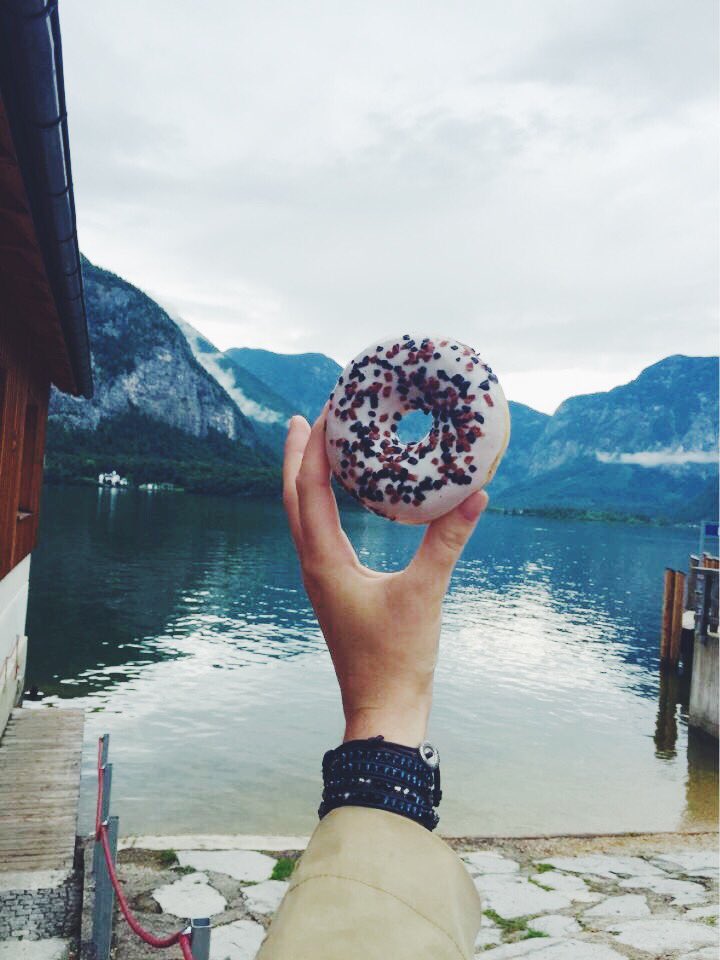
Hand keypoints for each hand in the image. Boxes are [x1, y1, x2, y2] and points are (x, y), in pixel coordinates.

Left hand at [283, 410, 487, 746]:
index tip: (324, 409)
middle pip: (293, 498)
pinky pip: (320, 534)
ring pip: (303, 517)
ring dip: (306, 479)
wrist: (382, 711)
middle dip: (296, 456)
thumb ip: (446, 542)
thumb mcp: (425, 594)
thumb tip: (475, 494)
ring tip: (318, 447)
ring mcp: (323, 578)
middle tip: (304, 417)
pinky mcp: (336, 589)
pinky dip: (324, 505)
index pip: (308, 489)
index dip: (313, 446)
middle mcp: (315, 565)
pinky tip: (342, 499)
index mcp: (324, 561)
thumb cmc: (397, 660)